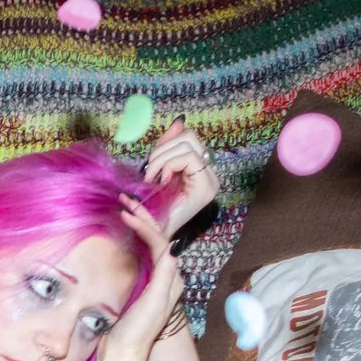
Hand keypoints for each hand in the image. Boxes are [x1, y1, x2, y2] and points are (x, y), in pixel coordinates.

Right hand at [102, 198, 181, 360]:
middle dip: (143, 218)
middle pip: (157, 239)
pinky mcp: (141, 285)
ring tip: (125, 209)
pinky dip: (134, 239)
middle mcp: (167, 277)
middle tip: (125, 199)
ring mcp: (154, 281)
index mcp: (173, 279)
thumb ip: (165, 274)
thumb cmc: (139, 330)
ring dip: (139, 225)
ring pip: (149, 244)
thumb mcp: (155, 302)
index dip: (145, 224)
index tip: (126, 212)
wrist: (123, 352)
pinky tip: (125, 233)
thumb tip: (173, 244)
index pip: (161, 242)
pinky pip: (141, 254)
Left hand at [144, 117, 218, 233]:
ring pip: (188, 143)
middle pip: (189, 136)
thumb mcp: (157, 172)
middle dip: (162, 150)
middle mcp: (210, 174)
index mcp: (200, 170)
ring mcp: (210, 180)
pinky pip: (186, 157)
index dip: (164, 144)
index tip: (151, 167)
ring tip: (154, 179)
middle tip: (150, 174)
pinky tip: (162, 183)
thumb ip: (167, 147)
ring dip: (162, 159)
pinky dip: (167, 166)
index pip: (187, 137)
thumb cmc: (154, 209)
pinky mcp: (206, 187)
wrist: (155, 238)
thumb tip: (179, 121)